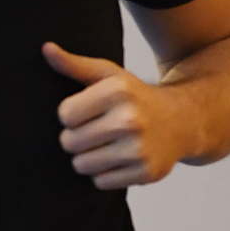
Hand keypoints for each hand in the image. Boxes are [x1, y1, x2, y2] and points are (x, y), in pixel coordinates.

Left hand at [44, 42, 192, 188]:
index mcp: (118, 91)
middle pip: (70, 142)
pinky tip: (119, 159)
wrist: (182, 120)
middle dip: (75, 138)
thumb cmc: (134, 96)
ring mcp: (140, 149)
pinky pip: (101, 182)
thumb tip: (46, 48)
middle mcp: (130, 120)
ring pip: (81, 165)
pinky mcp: (146, 173)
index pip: (65, 114)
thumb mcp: (108, 75)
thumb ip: (74, 64)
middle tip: (94, 131)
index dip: (70, 115)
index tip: (86, 111)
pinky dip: (104, 174)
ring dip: (87, 158)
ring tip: (104, 145)